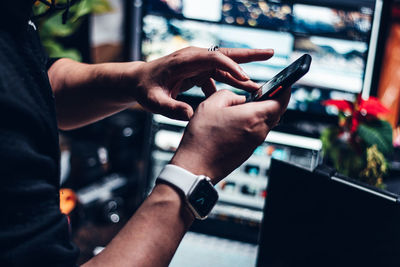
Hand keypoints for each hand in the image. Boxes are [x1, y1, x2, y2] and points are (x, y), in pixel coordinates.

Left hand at [133, 46, 273, 119]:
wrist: (139, 82)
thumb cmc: (145, 89)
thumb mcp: (153, 101)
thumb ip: (170, 108)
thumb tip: (190, 115)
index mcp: (185, 60)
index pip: (213, 58)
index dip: (230, 67)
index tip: (245, 79)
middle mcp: (194, 57)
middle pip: (226, 54)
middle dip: (249, 55)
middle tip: (272, 54)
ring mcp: (198, 63)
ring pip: (226, 66)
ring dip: (242, 75)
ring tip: (259, 87)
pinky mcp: (199, 70)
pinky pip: (219, 76)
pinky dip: (230, 84)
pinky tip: (239, 96)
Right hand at [170, 89, 289, 183]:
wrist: (196, 166)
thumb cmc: (201, 138)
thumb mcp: (210, 105)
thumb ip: (228, 95)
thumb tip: (238, 98)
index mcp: (253, 116)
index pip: (281, 101)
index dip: (284, 90)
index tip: (283, 83)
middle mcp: (258, 131)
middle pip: (277, 112)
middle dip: (274, 100)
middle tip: (264, 92)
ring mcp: (254, 143)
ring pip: (267, 122)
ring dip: (262, 112)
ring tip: (245, 106)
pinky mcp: (248, 151)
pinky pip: (258, 132)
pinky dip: (253, 123)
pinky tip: (238, 121)